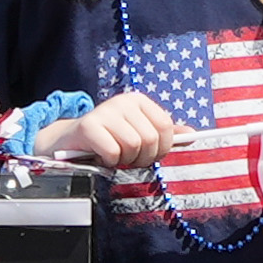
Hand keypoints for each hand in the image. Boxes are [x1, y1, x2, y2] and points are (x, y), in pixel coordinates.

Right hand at [57, 92, 183, 173]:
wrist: (70, 141)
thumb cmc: (108, 139)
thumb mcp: (138, 134)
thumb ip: (164, 135)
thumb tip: (192, 135)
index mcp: (139, 101)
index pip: (166, 126)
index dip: (162, 148)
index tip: (151, 155)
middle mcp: (123, 101)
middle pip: (151, 139)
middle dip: (143, 157)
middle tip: (130, 159)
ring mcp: (105, 111)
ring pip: (133, 146)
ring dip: (125, 160)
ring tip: (115, 157)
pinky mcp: (89, 126)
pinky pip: (113, 152)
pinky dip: (110, 161)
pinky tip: (102, 156)